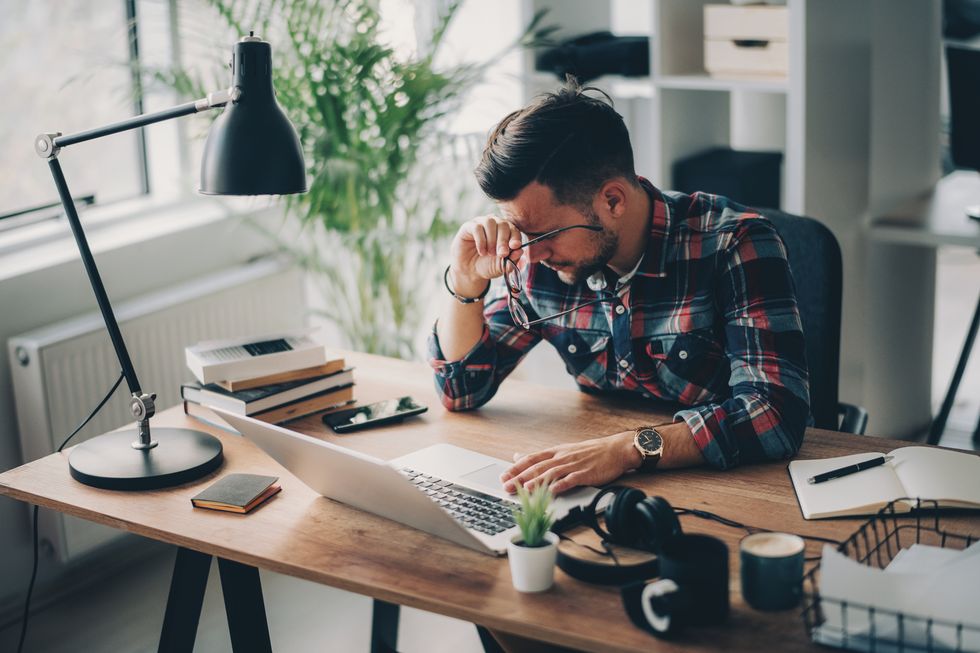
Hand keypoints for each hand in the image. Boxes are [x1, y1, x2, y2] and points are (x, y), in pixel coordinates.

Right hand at [449, 216, 523, 294]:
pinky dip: (481, 240)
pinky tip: (482, 251)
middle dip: (503, 240)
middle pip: (503, 224)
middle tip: (502, 254)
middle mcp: (494, 225)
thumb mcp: (502, 266)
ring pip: (490, 222)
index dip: (515, 237)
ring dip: (492, 239)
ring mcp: (481, 223)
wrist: (470, 272)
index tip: (515, 246)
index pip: (514, 229)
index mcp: (506, 232)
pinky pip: (477, 227)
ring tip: (490, 253)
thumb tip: (520, 251)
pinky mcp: (468, 227)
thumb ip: (512, 260)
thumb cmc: (488, 265)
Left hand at [500, 432, 640, 494]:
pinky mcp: (585, 473)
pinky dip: (560, 486)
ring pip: (551, 473)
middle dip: (521, 477)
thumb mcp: (563, 450)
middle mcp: (562, 457)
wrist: (615, 449)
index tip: (503, 475)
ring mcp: (573, 465)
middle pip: (538, 467)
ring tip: (524, 490)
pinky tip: (551, 492)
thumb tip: (519, 456)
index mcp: (556, 452)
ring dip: (536, 482)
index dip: (516, 467)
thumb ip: (542, 456)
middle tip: (506, 486)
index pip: (531, 459)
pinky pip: (571, 480)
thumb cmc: (590, 452)